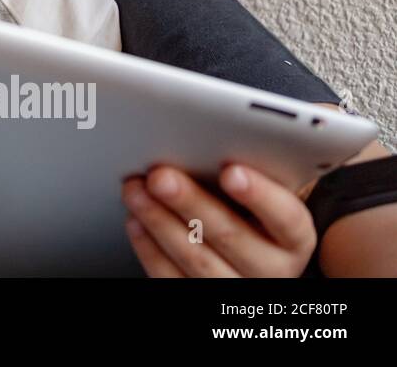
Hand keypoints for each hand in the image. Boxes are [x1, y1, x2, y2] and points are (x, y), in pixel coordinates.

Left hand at [121, 163, 316, 276]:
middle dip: (190, 202)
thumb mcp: (263, 192)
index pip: (287, 218)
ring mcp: (234, 284)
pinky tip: (136, 220)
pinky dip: (149, 247)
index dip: (260, 195)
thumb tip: (227, 136)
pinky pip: (171, 278)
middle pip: (231, 235)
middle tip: (161, 176)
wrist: (245, 258)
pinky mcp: (201, 295)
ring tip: (136, 190)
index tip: (231, 171)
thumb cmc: (250, 213)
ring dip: (159, 220)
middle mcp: (271, 267)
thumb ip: (251, 169)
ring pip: (196, 259)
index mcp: (293, 238)